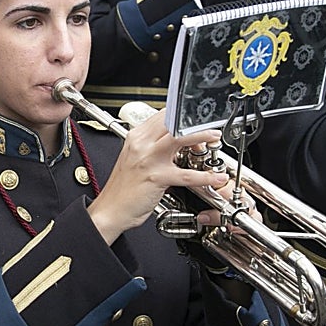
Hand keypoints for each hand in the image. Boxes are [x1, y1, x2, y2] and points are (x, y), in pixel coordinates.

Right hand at [87, 111, 227, 244]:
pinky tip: (215, 178)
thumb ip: (153, 146)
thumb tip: (175, 140)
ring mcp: (148, 160)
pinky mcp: (156, 178)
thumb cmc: (124, 187)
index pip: (162, 116)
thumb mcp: (135, 158)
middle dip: (193, 122)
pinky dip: (204, 176)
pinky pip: (185, 174)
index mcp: (136, 137)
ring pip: (179, 139)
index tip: (195, 122)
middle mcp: (141, 144)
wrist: (111, 209)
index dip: (181, 117)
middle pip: (171, 122)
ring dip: (201, 136)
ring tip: (214, 138)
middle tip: (209, 129)